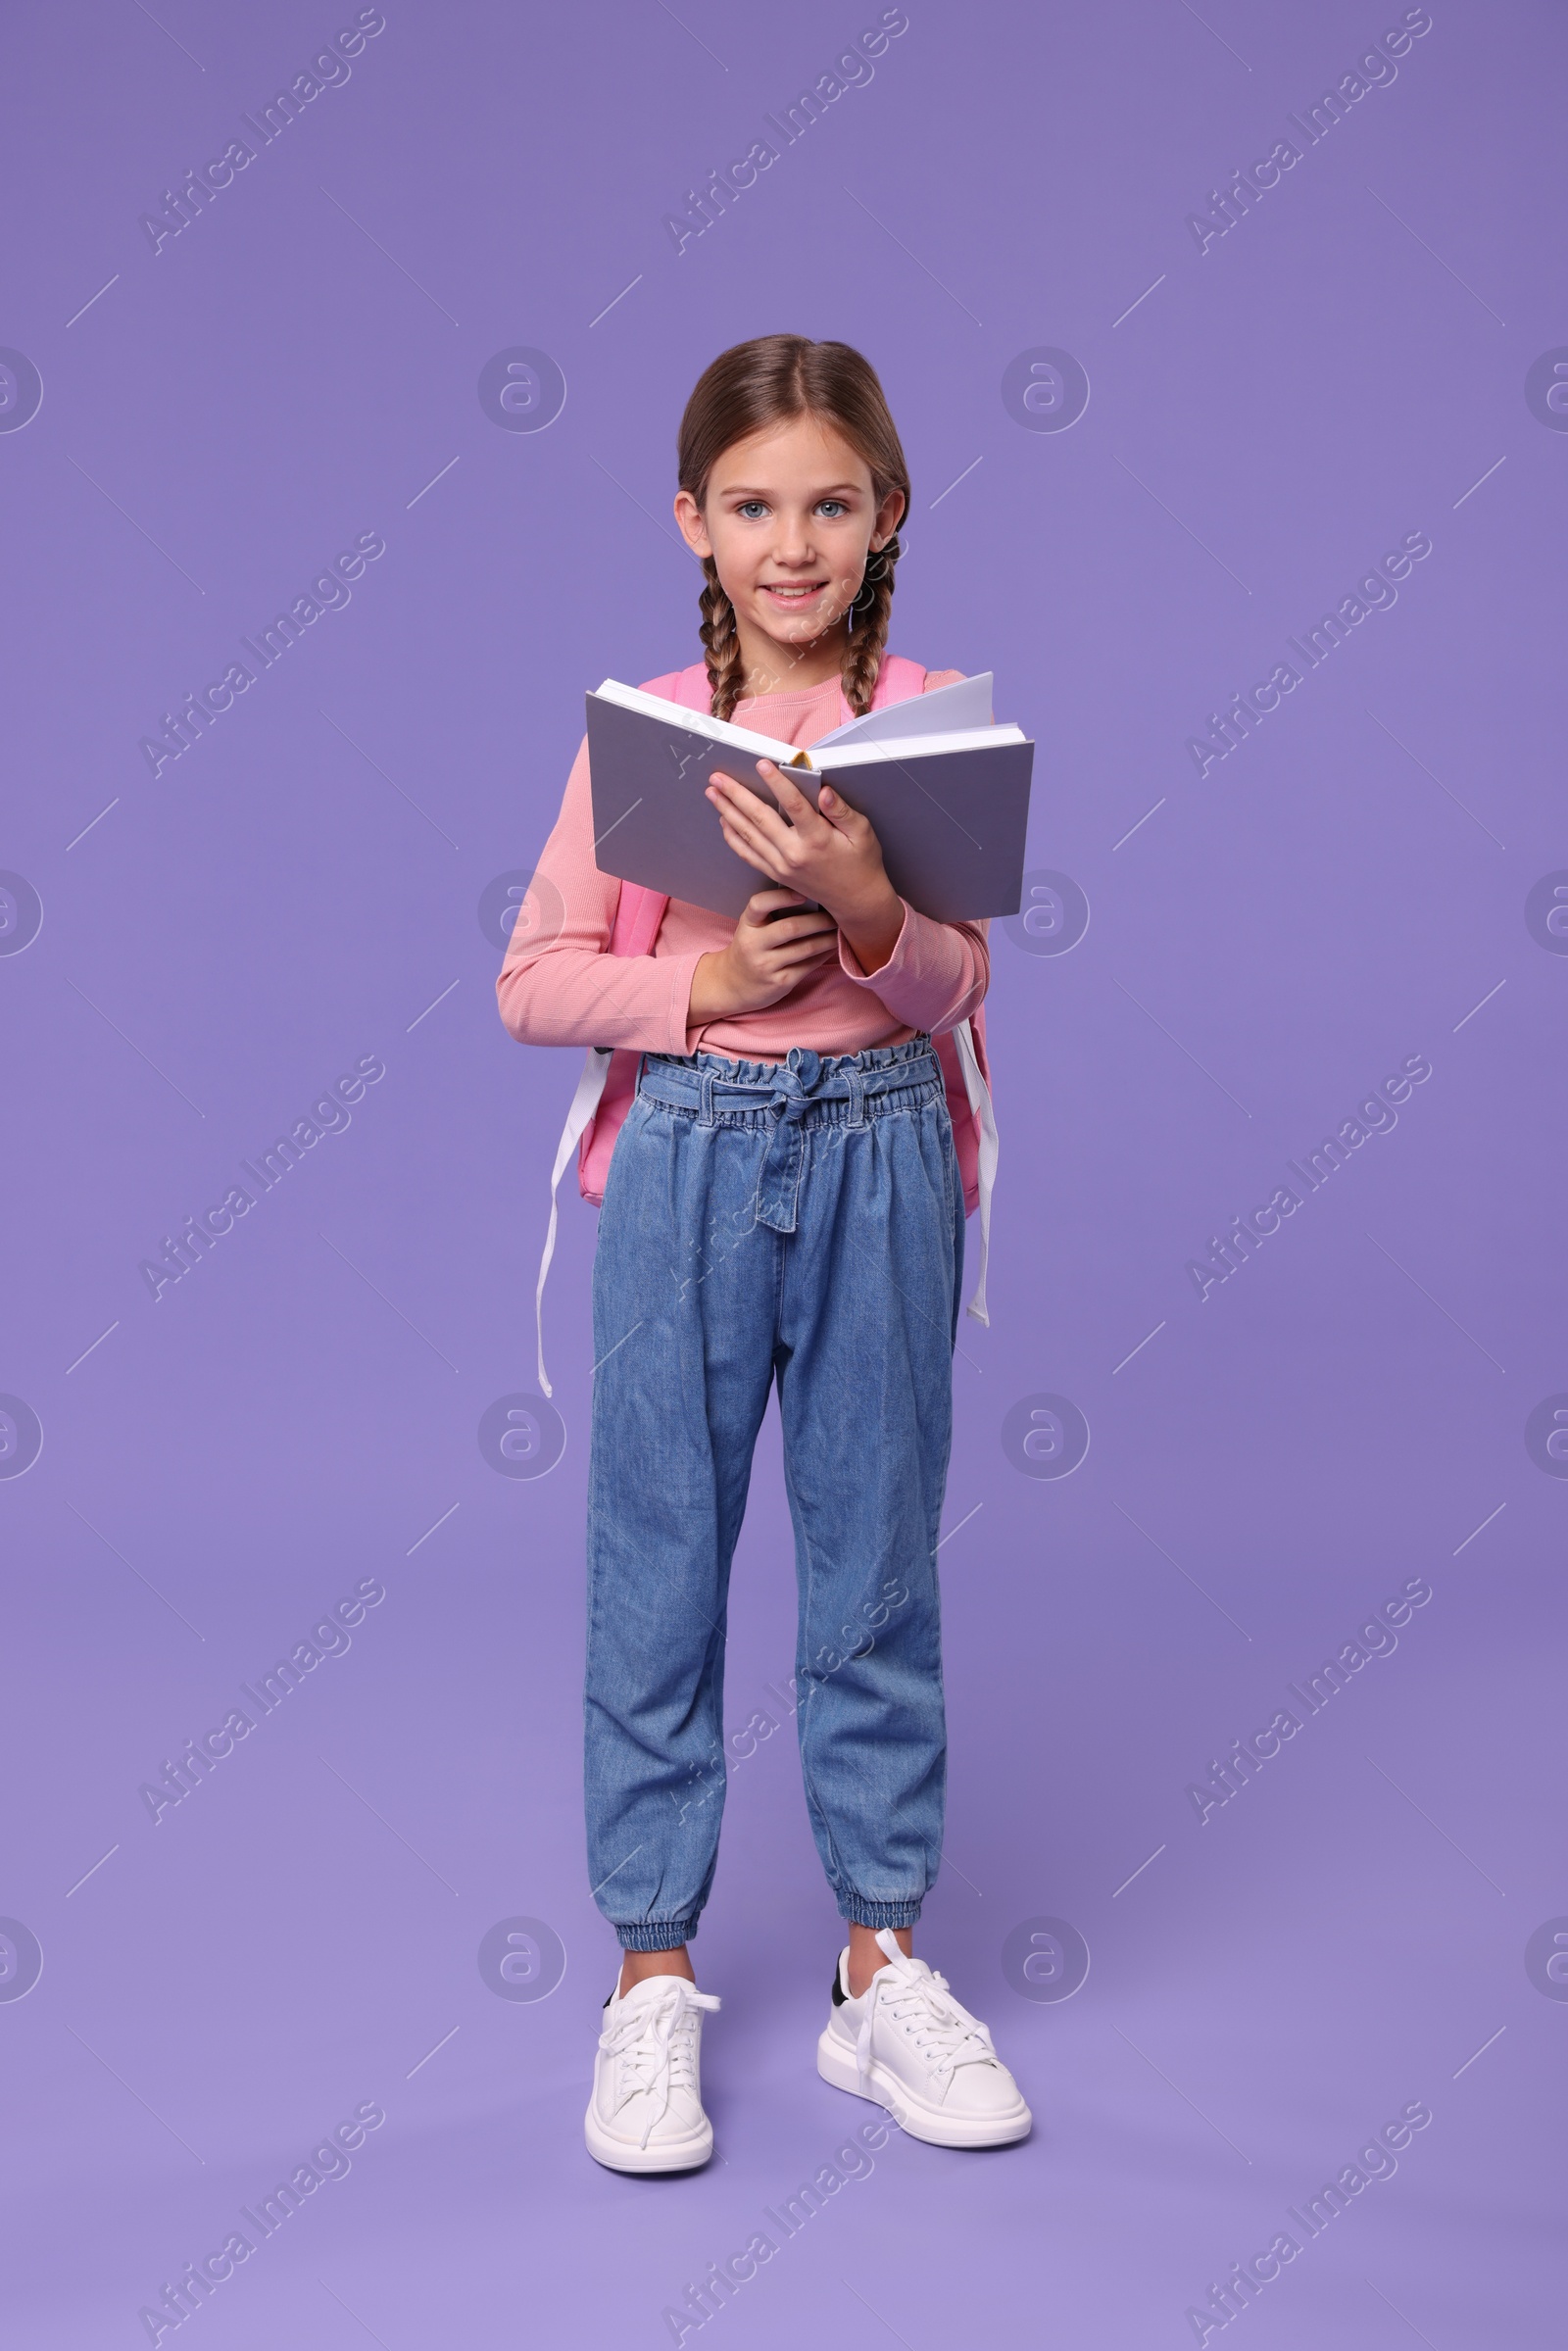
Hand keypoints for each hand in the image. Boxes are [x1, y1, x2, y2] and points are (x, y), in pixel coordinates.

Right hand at [687, 889, 840, 1023]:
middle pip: (791, 927)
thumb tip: (814, 897)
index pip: (759, 904)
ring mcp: (766, 966)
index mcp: (747, 925)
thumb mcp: (752, 928)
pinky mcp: (780, 982)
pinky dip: (824, 954)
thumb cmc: (751, 948)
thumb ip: (773, 913)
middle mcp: (753, 945)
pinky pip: (809, 965)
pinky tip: (833, 947)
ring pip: (805, 948)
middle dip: (819, 920)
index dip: (781, 897)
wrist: (733, 985)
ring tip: (841, 929)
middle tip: (837, 914)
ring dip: (828, 938)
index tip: (803, 893)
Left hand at [704, 762, 903, 971]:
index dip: (776, 782)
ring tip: (712, 794)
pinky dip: (733, 837)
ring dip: (727, 812)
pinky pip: (748, 854)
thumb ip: (842, 811)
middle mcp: (795, 853)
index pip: (793, 805)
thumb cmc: (861, 862)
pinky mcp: (777, 873)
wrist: (855, 900)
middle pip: (760, 818)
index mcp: (817, 839)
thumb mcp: (862, 833)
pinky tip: (724, 821)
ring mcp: (782, 866)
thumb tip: (825, 791)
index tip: (761, 764)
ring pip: (749, 835)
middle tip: (718, 777)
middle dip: (736, 795)